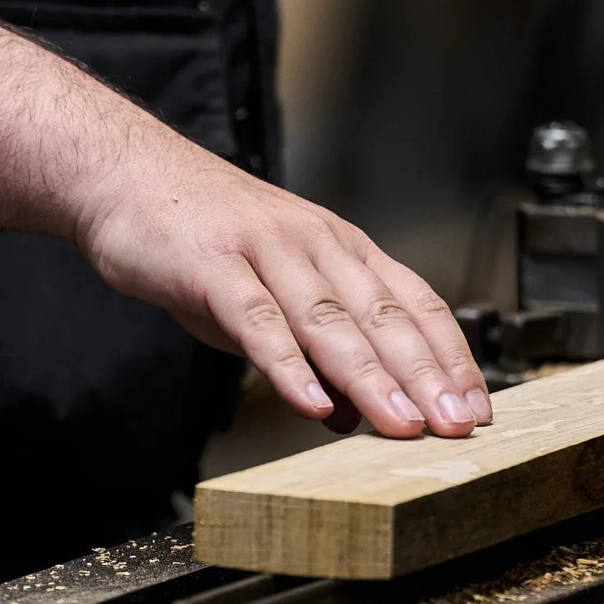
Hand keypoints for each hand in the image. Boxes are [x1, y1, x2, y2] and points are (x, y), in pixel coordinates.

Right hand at [70, 113, 492, 438]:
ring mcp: (267, 252)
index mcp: (342, 250)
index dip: (451, 358)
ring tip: (402, 425)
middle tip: (457, 428)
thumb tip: (357, 414)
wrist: (125, 176)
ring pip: (330, 321)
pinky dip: (287, 365)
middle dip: (427, 378)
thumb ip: (317, 353)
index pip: (416, 304)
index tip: (479, 409)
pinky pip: (257, 321)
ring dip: (371, 377)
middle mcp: (317, 244)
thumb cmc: (204, 241)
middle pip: (383, 318)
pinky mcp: (214, 266)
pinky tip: (308, 404)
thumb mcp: (274, 298)